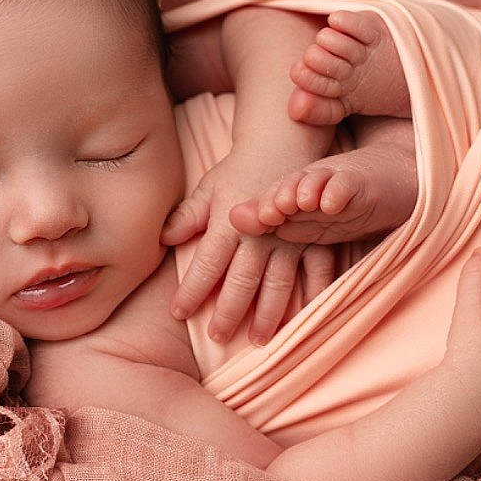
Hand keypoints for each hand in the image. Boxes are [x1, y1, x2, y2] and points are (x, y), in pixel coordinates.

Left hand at [162, 151, 341, 343]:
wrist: (284, 139)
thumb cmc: (241, 167)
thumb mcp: (210, 187)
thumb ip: (188, 216)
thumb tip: (163, 238)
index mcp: (229, 224)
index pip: (205, 265)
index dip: (191, 291)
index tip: (178, 313)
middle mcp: (260, 235)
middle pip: (241, 282)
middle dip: (229, 313)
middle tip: (218, 337)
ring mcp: (291, 238)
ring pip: (279, 285)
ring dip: (269, 315)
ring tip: (260, 340)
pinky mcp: (317, 237)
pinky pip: (318, 272)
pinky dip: (314, 296)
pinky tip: (308, 318)